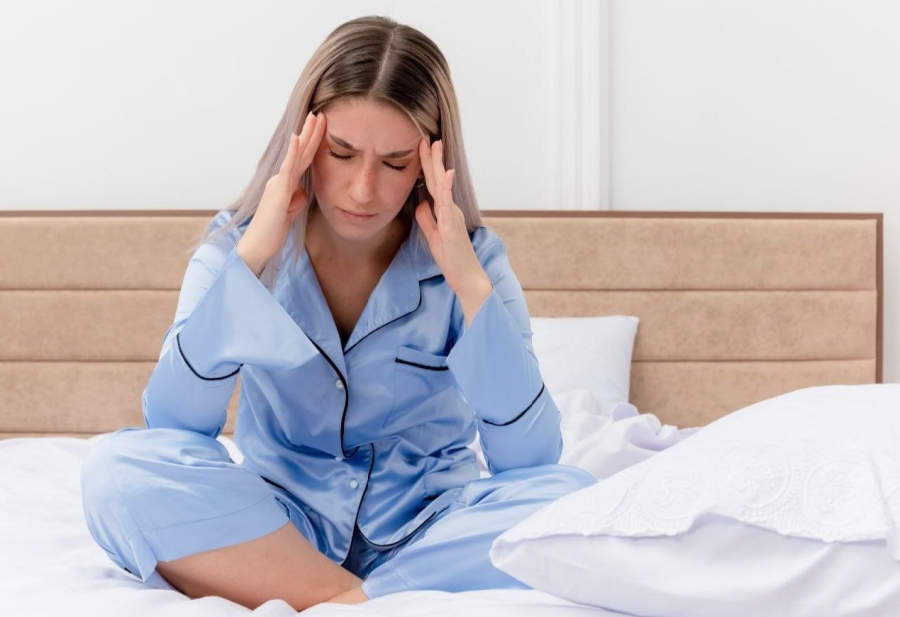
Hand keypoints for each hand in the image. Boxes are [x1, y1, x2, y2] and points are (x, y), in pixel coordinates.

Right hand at [236, 112, 325, 274]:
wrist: (258, 246)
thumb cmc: (273, 230)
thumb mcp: (291, 212)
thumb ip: (297, 199)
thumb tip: (303, 191)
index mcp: (286, 184)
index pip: (303, 160)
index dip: (312, 144)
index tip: (322, 128)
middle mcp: (281, 180)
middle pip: (300, 153)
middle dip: (311, 133)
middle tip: (320, 114)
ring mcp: (278, 184)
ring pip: (295, 156)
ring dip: (305, 136)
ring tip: (314, 118)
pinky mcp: (278, 192)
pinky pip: (287, 170)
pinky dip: (292, 153)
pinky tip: (296, 138)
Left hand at [415, 139, 492, 324]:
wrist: (466, 277)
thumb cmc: (452, 259)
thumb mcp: (434, 236)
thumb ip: (427, 220)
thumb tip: (420, 204)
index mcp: (445, 211)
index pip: (433, 185)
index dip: (426, 167)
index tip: (420, 148)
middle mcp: (451, 209)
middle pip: (438, 179)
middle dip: (431, 158)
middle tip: (425, 136)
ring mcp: (453, 215)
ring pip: (443, 185)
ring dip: (439, 165)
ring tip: (434, 145)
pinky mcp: (453, 225)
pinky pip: (448, 202)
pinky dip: (447, 187)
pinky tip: (447, 172)